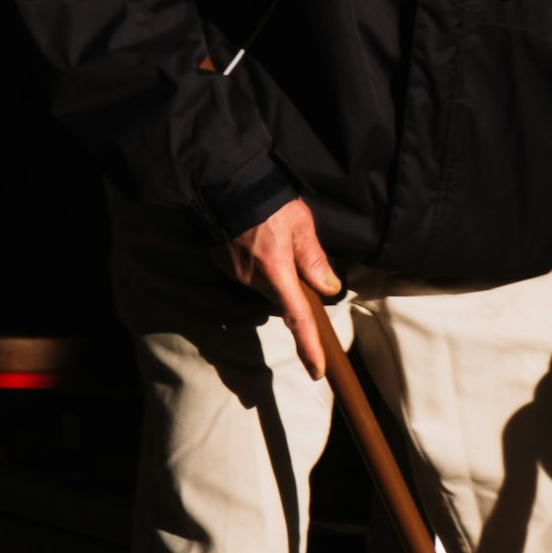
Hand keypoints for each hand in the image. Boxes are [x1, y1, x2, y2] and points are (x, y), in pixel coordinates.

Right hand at [230, 196, 347, 380]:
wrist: (222, 181)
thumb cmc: (267, 200)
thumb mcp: (301, 224)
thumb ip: (314, 259)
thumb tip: (329, 288)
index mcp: (277, 272)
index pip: (298, 318)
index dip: (310, 347)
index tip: (318, 371)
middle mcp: (253, 279)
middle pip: (281, 298)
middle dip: (291, 286)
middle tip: (294, 251)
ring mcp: (235, 273)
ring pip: (265, 285)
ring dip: (274, 271)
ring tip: (272, 236)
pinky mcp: (223, 264)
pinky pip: (248, 273)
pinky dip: (256, 262)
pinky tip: (255, 238)